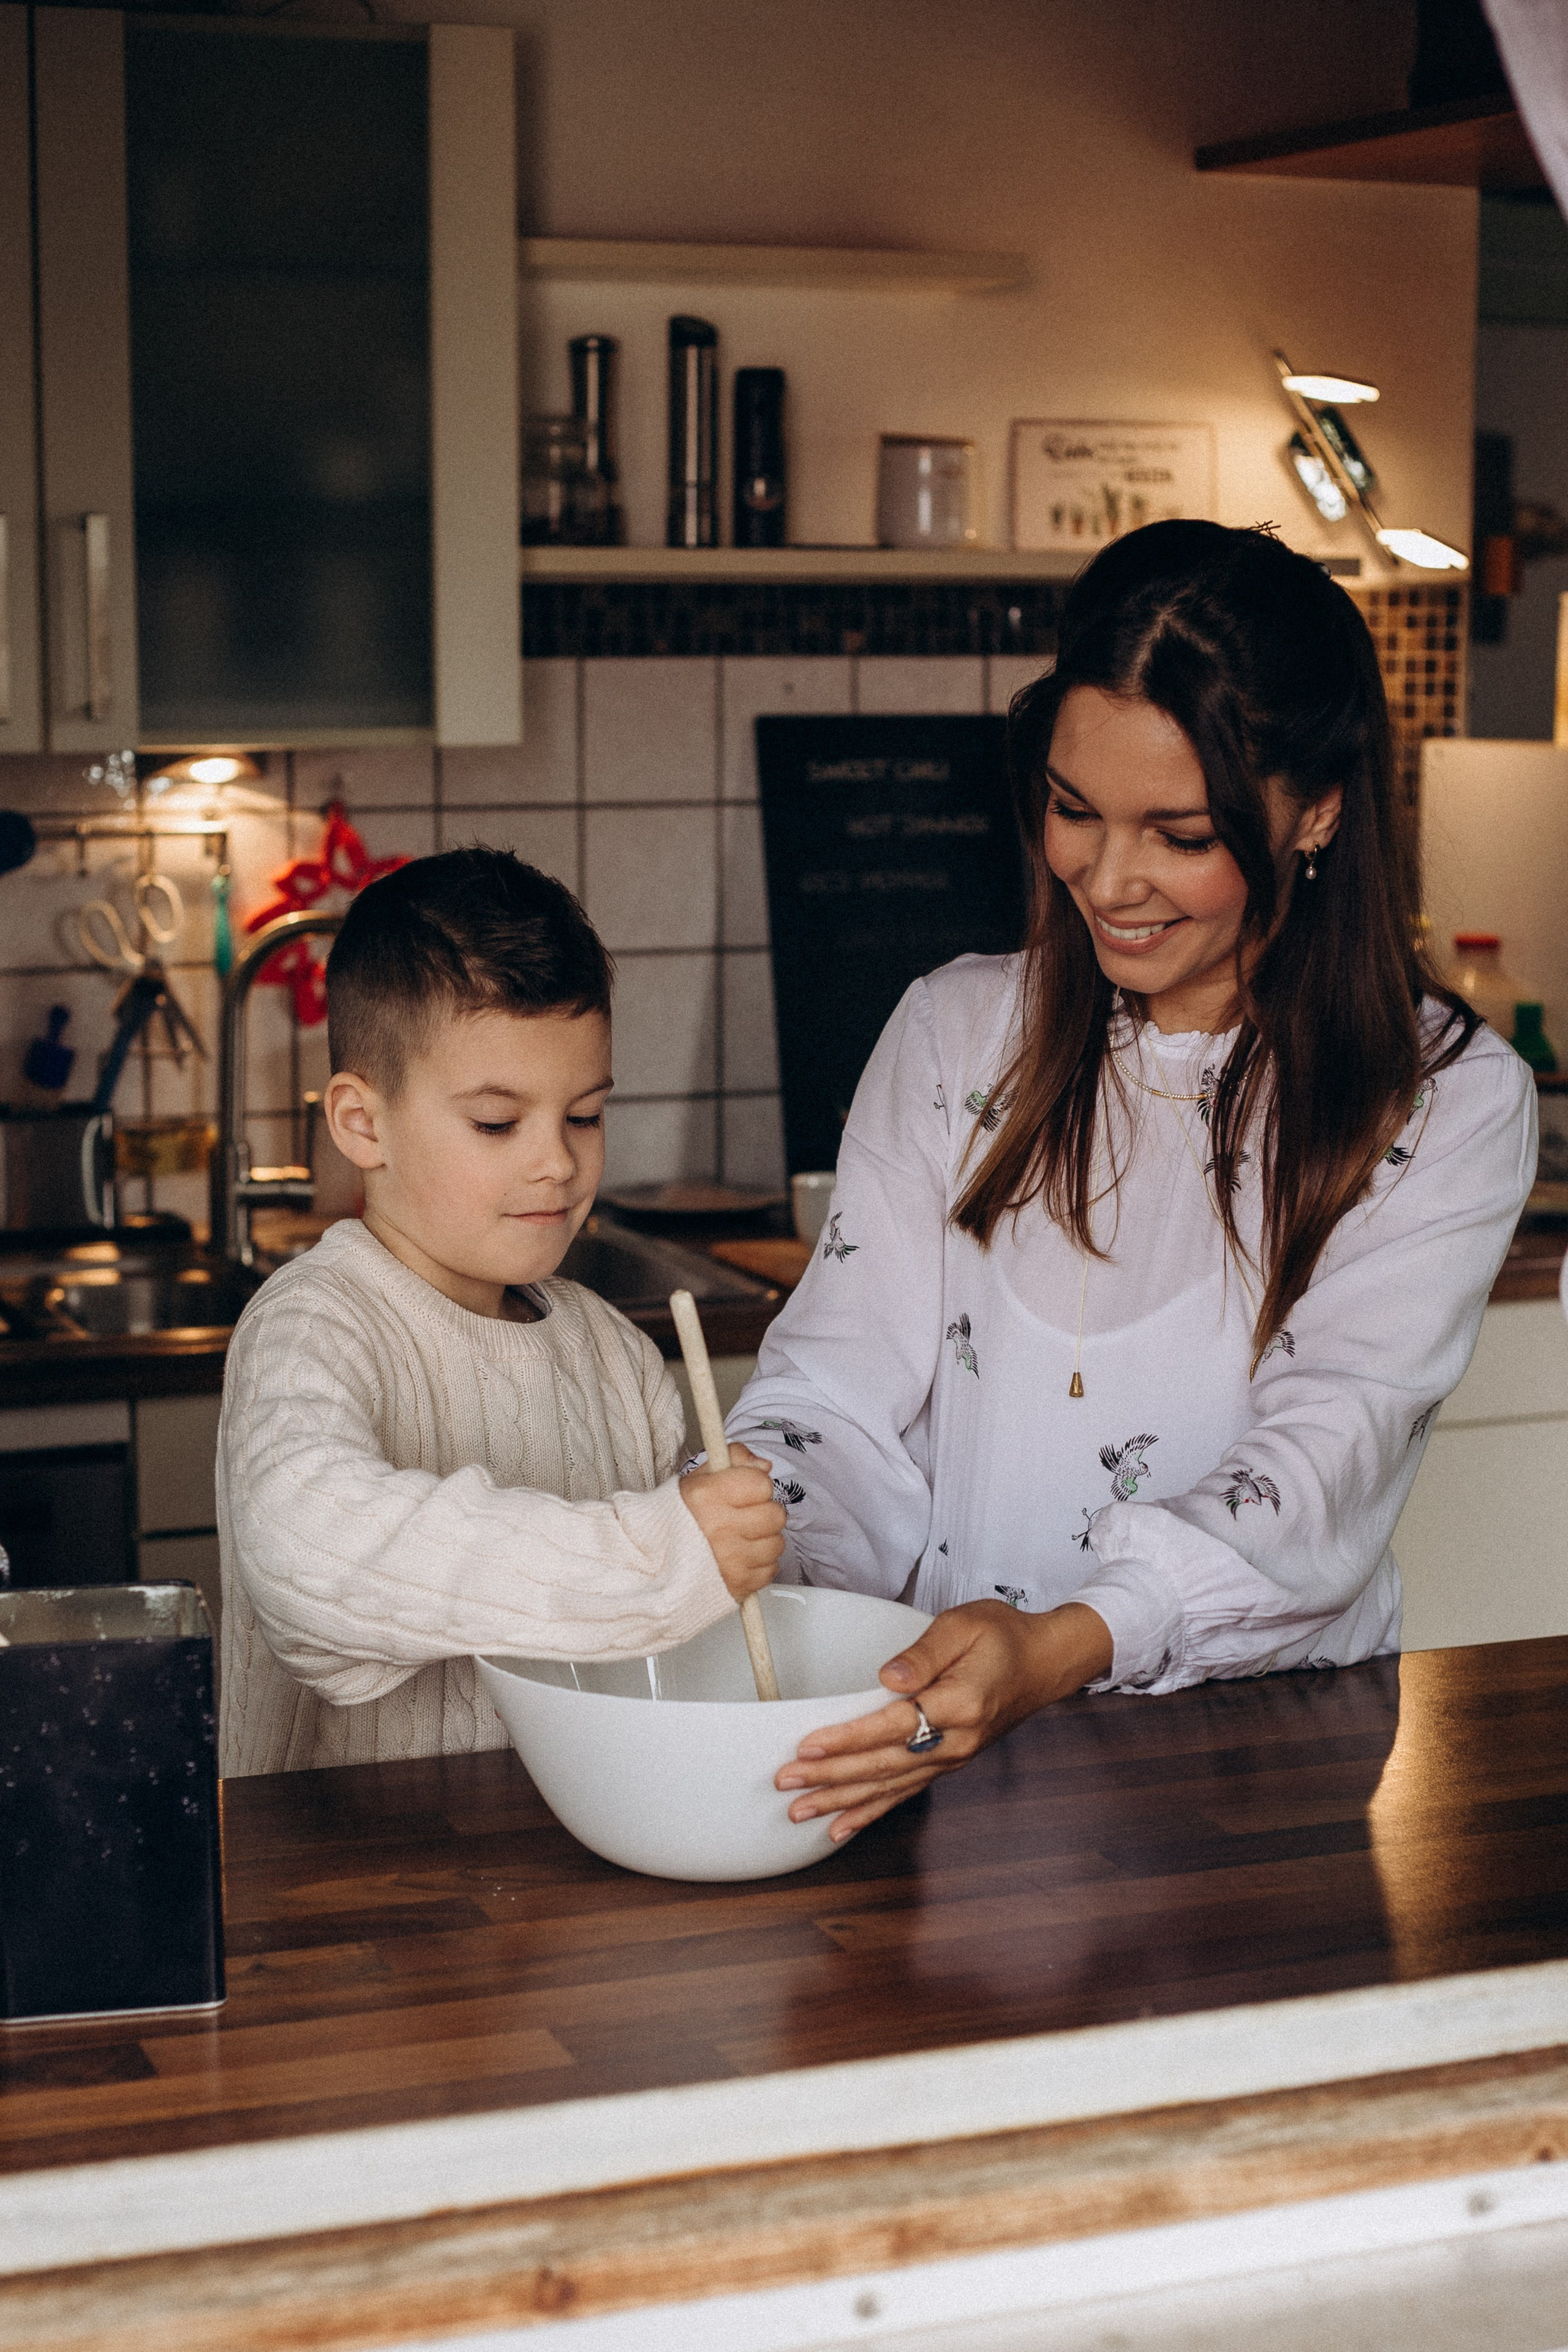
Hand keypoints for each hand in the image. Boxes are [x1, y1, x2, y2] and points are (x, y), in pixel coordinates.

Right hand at [680, 1443, 785, 1601]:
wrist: (648, 1565)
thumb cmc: (673, 1521)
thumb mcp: (696, 1480)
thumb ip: (733, 1461)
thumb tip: (764, 1466)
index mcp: (707, 1497)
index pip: (762, 1484)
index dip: (755, 1486)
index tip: (743, 1492)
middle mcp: (719, 1528)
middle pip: (775, 1515)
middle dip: (763, 1513)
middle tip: (743, 1517)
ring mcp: (730, 1560)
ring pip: (776, 1544)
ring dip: (763, 1541)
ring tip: (739, 1539)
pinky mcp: (738, 1585)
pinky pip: (770, 1570)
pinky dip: (758, 1565)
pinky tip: (738, 1559)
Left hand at [776, 1599, 1113, 1842]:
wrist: (1045, 1663)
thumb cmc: (1003, 1636)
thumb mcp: (963, 1625)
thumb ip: (923, 1652)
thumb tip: (888, 1677)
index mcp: (960, 1703)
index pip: (893, 1725)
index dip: (848, 1738)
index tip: (809, 1745)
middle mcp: (957, 1740)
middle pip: (884, 1764)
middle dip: (831, 1776)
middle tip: (786, 1781)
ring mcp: (953, 1758)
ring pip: (890, 1786)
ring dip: (842, 1800)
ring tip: (799, 1811)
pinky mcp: (948, 1763)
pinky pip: (904, 1793)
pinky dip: (871, 1812)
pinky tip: (841, 1827)